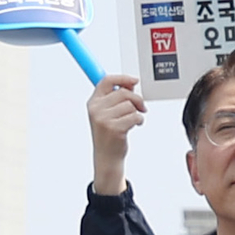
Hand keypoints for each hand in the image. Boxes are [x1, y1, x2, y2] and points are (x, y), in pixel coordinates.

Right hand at [84, 75, 147, 192]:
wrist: (107, 157)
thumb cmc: (109, 134)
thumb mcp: (107, 113)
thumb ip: (116, 97)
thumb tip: (131, 83)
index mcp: (93, 102)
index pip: (106, 80)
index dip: (123, 78)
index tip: (134, 80)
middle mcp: (96, 109)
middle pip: (123, 92)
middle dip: (137, 99)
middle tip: (141, 107)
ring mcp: (104, 119)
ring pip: (130, 105)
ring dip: (137, 112)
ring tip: (133, 120)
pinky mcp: (115, 128)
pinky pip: (135, 116)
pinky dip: (139, 120)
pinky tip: (134, 126)